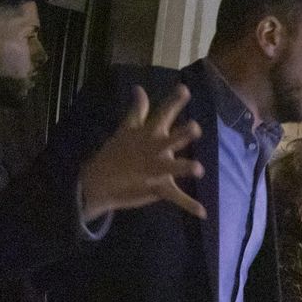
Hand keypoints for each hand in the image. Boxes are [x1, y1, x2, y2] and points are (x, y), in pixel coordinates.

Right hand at [79, 84, 205, 220]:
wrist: (98, 180)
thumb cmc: (116, 152)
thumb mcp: (126, 128)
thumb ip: (138, 109)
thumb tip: (140, 88)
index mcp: (149, 135)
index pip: (163, 114)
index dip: (174, 102)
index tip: (185, 89)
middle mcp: (154, 150)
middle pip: (170, 140)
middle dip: (182, 134)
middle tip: (196, 128)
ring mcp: (154, 169)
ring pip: (172, 167)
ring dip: (184, 168)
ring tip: (199, 169)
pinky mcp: (156, 188)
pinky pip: (175, 197)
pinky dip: (189, 205)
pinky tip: (203, 212)